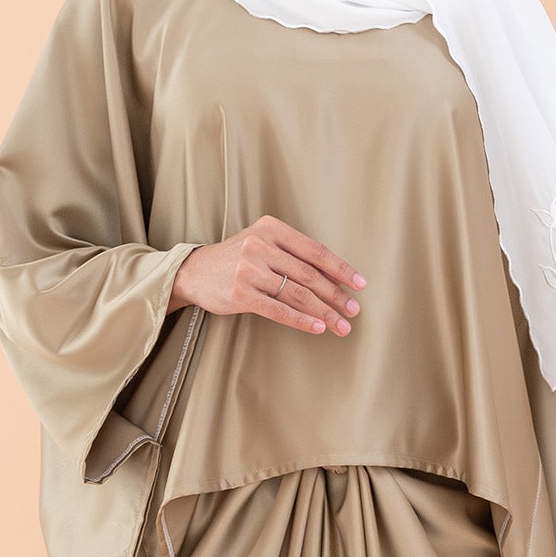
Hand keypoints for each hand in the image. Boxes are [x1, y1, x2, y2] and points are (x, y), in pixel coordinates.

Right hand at [168, 215, 367, 335]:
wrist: (195, 271)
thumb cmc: (237, 258)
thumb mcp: (263, 243)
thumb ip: (293, 254)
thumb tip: (334, 277)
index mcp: (272, 229)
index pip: (315, 251)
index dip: (341, 269)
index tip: (360, 284)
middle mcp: (261, 245)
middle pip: (309, 274)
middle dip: (336, 294)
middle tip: (354, 310)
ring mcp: (250, 269)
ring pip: (297, 294)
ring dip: (324, 312)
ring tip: (341, 325)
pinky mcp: (241, 293)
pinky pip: (279, 310)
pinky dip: (302, 320)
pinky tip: (318, 327)